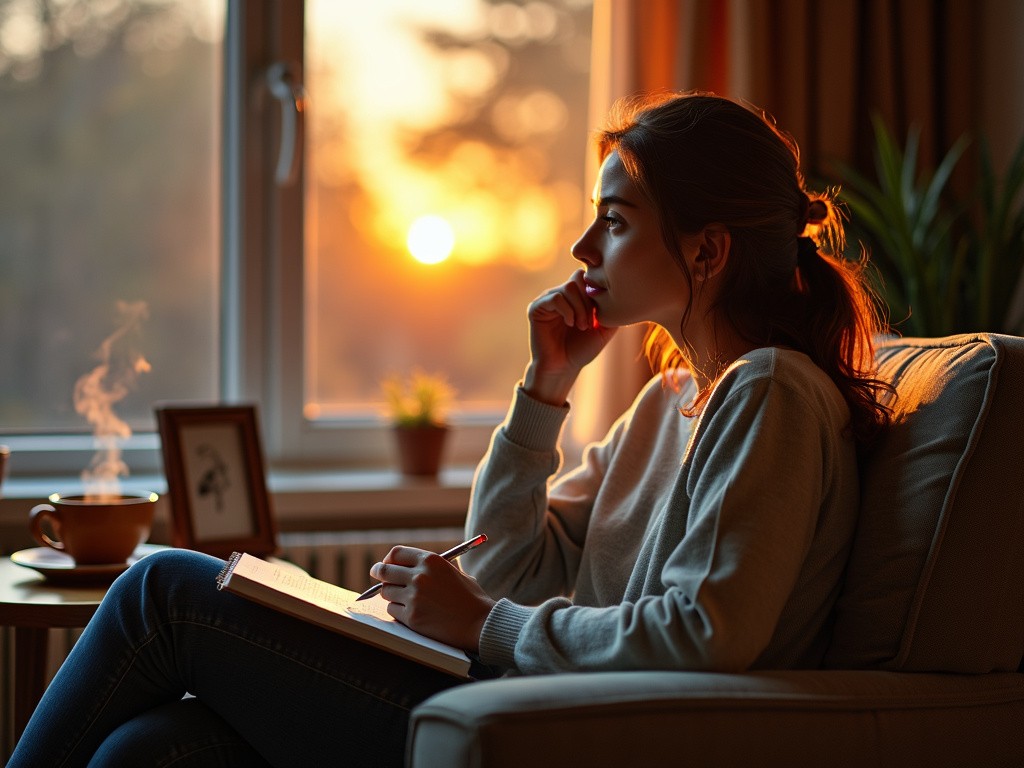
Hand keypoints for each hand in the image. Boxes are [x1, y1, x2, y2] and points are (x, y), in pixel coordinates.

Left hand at [370, 546, 494, 651]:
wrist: (480, 623)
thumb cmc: (470, 598)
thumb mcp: (454, 572)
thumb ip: (431, 568)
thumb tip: (406, 567)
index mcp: (432, 561)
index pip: (397, 553)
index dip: (389, 559)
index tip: (386, 563)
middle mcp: (420, 576)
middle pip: (385, 571)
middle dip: (378, 572)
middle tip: (376, 574)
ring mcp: (414, 597)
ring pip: (386, 592)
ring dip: (390, 594)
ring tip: (401, 597)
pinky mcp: (412, 617)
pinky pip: (392, 610)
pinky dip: (397, 610)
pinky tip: (410, 611)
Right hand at [524, 269, 617, 404]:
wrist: (563, 368)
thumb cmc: (581, 350)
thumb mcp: (604, 329)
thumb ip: (612, 311)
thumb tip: (620, 293)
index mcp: (574, 296)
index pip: (586, 276)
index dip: (595, 292)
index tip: (598, 316)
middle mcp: (560, 294)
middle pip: (578, 278)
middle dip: (589, 300)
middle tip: (590, 323)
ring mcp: (547, 300)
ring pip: (569, 287)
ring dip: (580, 308)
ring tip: (582, 326)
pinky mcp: (536, 308)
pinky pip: (555, 298)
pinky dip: (567, 310)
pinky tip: (570, 324)